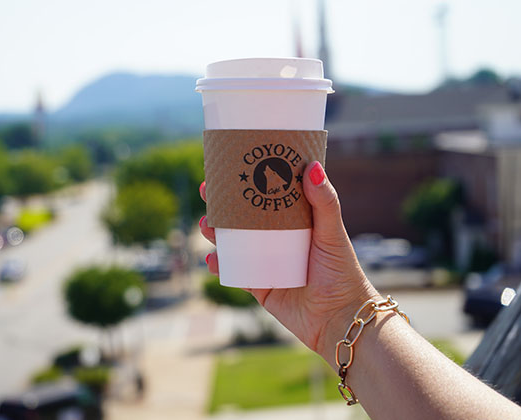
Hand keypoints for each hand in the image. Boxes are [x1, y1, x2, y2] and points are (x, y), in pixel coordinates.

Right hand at [199, 161, 379, 362]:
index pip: (267, 195)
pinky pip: (234, 272)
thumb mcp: (333, 234)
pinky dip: (220, 265)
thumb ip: (325, 202)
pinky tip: (212, 260)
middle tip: (207, 192)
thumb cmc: (342, 273)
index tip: (230, 165)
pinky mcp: (259, 286)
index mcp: (295, 222)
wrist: (340, 320)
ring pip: (233, 242)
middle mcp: (277, 240)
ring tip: (206, 226)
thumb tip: (311, 166)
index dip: (248, 181)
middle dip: (222, 205)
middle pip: (243, 217)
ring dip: (215, 233)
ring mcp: (266, 262)